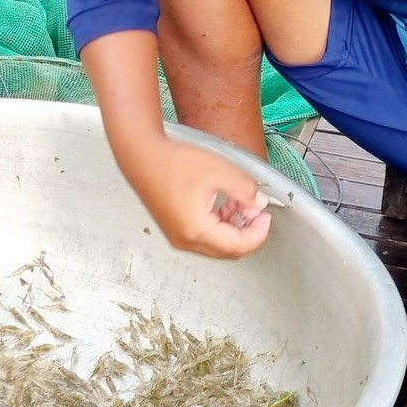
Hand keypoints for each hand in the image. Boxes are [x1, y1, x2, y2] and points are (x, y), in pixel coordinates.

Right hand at [120, 135, 272, 258]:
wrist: (141, 156)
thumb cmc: (172, 162)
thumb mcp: (219, 171)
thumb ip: (245, 189)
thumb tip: (258, 203)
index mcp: (197, 230)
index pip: (239, 246)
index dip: (259, 233)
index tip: (266, 217)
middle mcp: (185, 240)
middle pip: (228, 250)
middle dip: (247, 232)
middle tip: (255, 210)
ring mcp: (177, 237)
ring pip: (217, 245)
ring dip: (234, 228)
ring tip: (239, 203)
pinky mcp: (174, 230)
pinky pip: (204, 237)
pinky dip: (219, 226)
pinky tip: (224, 206)